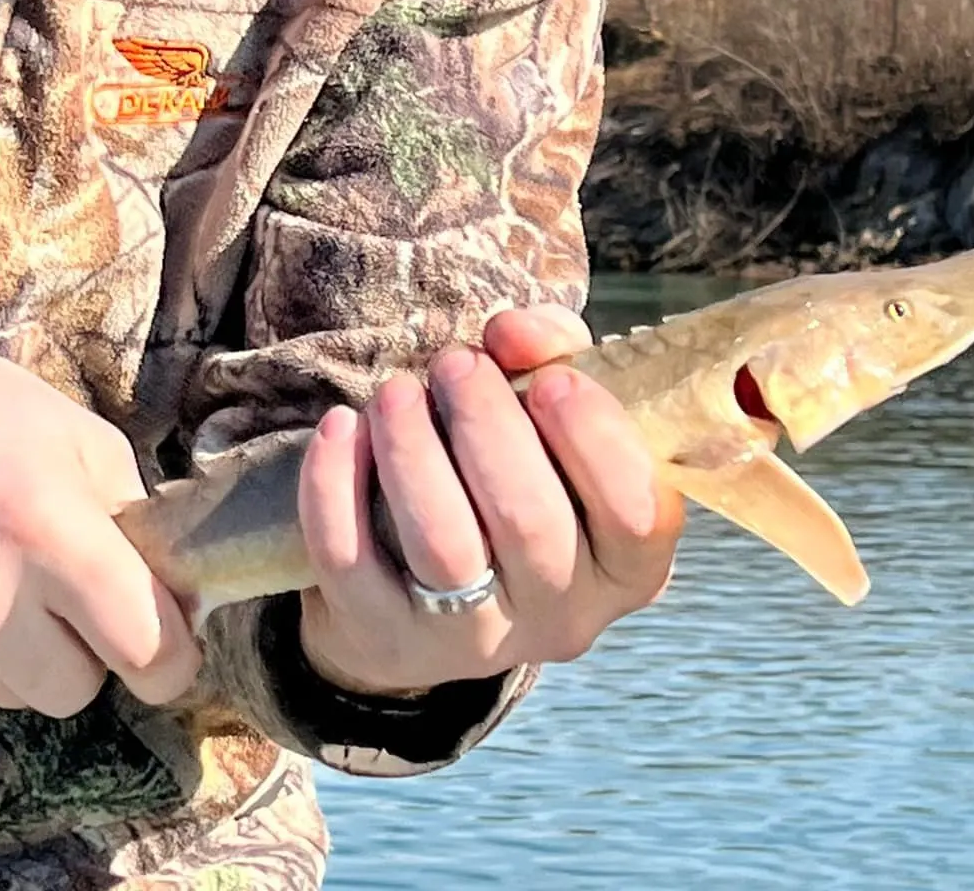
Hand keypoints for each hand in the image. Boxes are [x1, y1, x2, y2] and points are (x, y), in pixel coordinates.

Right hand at [0, 321, 200, 715]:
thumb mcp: (74, 434)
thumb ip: (131, 518)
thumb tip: (176, 595)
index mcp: (48, 525)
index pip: (142, 647)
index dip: (171, 660)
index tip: (172, 653)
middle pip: (79, 690)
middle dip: (89, 650)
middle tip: (67, 593)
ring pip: (20, 696)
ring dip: (27, 655)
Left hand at [297, 305, 682, 695]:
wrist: (420, 594)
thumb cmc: (510, 478)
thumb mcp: (552, 417)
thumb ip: (553, 355)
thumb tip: (514, 332)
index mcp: (625, 566)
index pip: (638, 514)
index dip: (595, 436)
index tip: (549, 378)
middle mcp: (560, 614)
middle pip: (531, 521)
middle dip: (487, 423)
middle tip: (454, 363)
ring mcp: (473, 640)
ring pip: (443, 544)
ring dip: (413, 449)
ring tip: (396, 391)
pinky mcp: (387, 639)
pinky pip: (352, 562)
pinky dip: (335, 487)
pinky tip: (340, 428)